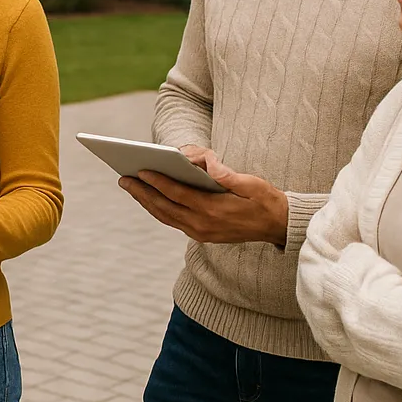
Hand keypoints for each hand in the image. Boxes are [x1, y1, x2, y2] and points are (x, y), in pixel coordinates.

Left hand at [119, 149, 288, 245]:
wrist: (279, 226)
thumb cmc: (265, 199)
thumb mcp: (252, 183)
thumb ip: (229, 175)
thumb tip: (209, 166)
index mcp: (213, 210)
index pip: (177, 194)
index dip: (157, 182)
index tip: (140, 170)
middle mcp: (203, 225)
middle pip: (164, 207)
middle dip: (142, 192)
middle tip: (123, 179)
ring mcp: (201, 233)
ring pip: (166, 216)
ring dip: (146, 202)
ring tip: (130, 187)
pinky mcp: (202, 236)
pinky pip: (173, 221)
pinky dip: (158, 210)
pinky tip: (149, 199)